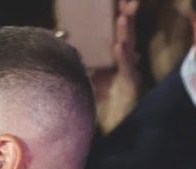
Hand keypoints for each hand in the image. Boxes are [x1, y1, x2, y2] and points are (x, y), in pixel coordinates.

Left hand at [93, 0, 143, 133]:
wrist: (108, 128)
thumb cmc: (96, 104)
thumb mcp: (85, 76)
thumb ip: (81, 59)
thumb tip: (64, 37)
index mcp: (117, 60)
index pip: (119, 34)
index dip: (119, 17)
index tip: (118, 2)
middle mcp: (126, 65)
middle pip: (127, 37)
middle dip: (126, 19)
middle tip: (125, 2)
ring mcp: (130, 75)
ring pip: (129, 50)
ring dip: (125, 33)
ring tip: (122, 18)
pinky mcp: (131, 87)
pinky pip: (128, 70)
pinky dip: (123, 57)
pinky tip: (120, 46)